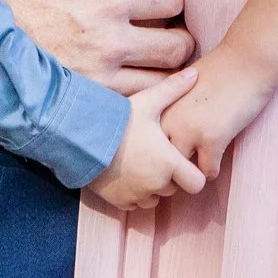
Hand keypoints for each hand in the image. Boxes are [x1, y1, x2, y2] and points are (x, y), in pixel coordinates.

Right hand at [0, 0, 191, 94]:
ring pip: (162, 83)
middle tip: (165, 28)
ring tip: (152, 57)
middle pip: (179, 46)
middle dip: (178, 33)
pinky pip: (134, 107)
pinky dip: (144, 97)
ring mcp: (98, 79)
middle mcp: (111, 43)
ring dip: (164, 69)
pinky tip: (133, 81)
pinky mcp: (83, 102)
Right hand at [86, 68, 207, 209]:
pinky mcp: (119, 202)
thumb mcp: (147, 102)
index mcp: (168, 162)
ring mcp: (136, 195)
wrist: (80, 139)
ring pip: (154, 198)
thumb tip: (195, 73)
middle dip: (169, 176)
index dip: (193, 173)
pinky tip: (125, 173)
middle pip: (174, 189)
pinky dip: (133, 193)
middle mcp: (155, 184)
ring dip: (151, 186)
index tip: (182, 160)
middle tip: (156, 155)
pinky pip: (134, 204)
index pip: (197, 183)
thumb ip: (173, 89)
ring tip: (140, 163)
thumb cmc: (117, 120)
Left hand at [157, 47, 273, 180]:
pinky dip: (212, 170)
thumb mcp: (183, 85)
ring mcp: (189, 131)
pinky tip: (217, 160)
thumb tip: (166, 130)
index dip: (153, 151)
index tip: (161, 155)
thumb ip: (171, 106)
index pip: (144, 142)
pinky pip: (207, 171)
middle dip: (167, 168)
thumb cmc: (219, 69)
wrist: (246, 60)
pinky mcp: (212, 139)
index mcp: (159, 105)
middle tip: (178, 169)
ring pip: (180, 171)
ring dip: (189, 172)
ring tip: (195, 169)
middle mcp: (168, 120)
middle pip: (157, 161)